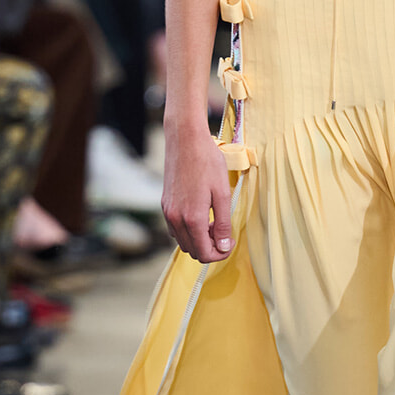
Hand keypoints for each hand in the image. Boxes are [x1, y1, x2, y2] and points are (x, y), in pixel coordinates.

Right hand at [163, 124, 234, 262]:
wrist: (185, 140)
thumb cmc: (207, 162)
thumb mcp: (223, 194)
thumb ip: (223, 223)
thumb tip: (224, 246)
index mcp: (192, 219)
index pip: (204, 253)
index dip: (220, 254)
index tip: (230, 243)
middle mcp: (175, 219)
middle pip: (192, 251)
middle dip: (209, 247)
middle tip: (223, 231)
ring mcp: (167, 212)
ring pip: (182, 241)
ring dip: (199, 239)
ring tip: (213, 221)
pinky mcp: (164, 204)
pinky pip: (175, 229)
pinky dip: (188, 230)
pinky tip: (200, 214)